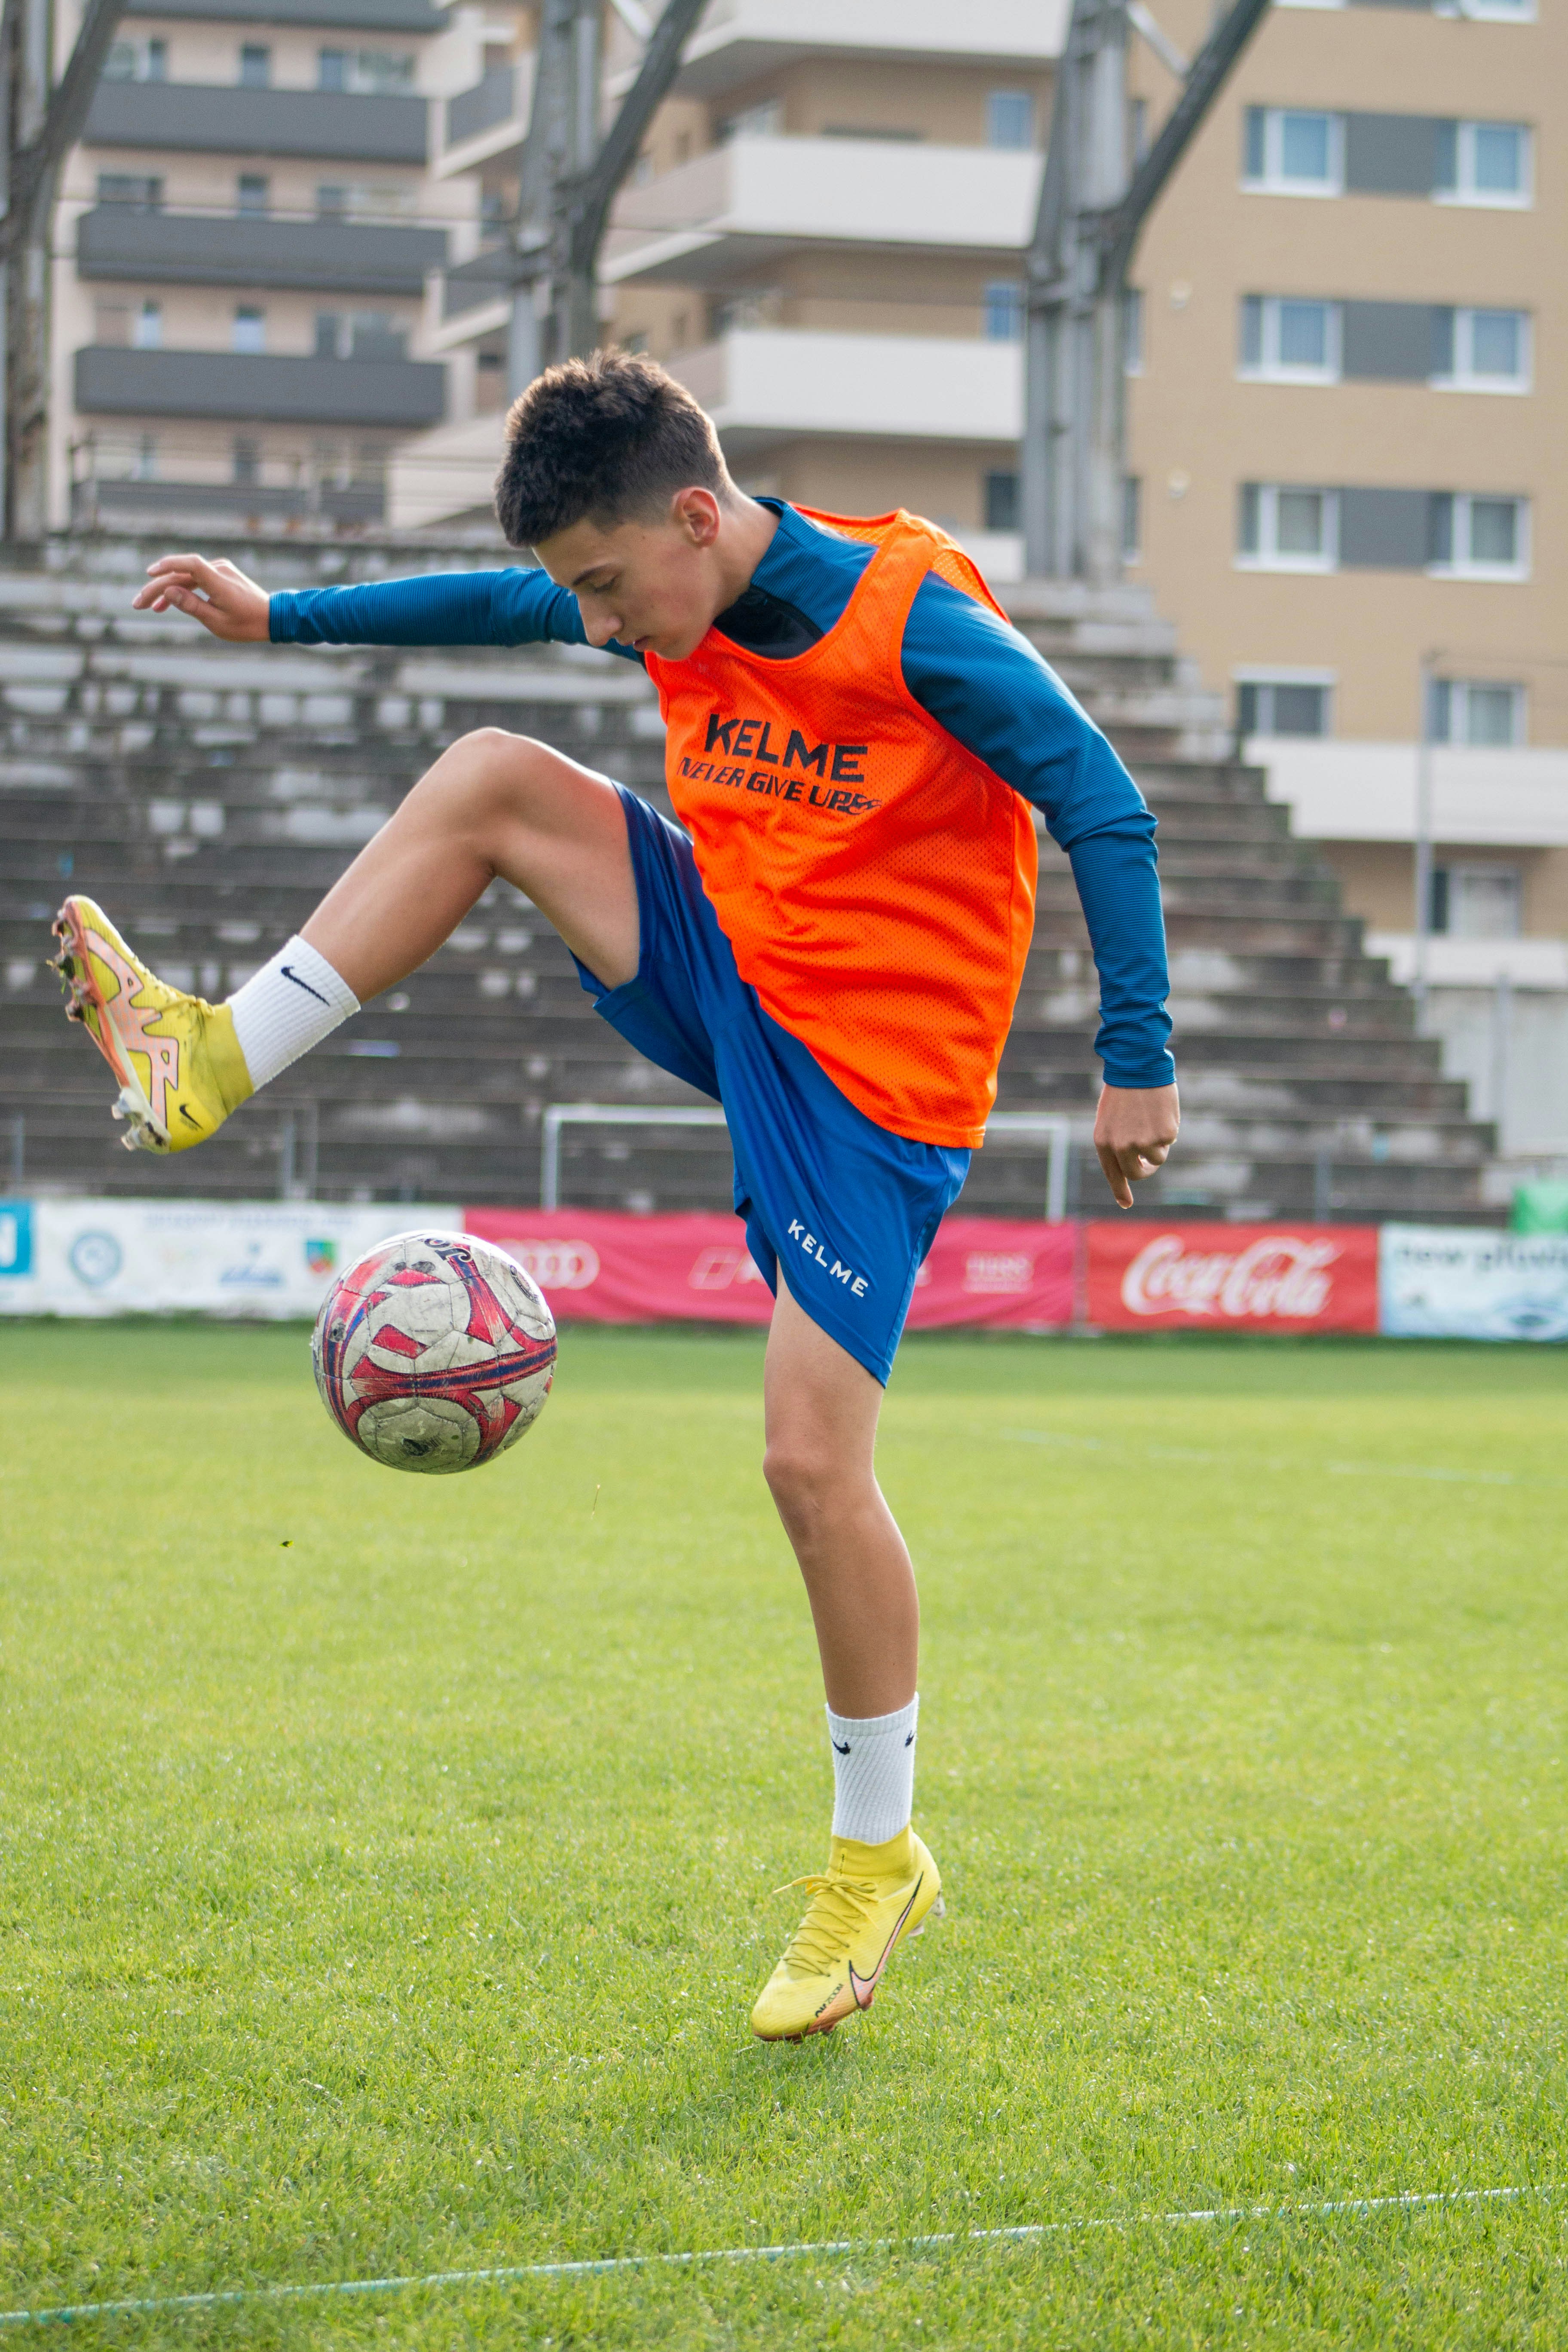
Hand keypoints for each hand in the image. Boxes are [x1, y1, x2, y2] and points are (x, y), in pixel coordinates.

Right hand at [132, 554, 269, 640]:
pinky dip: (182, 589)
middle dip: (157, 588)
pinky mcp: (221, 574)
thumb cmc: (247, 624)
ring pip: (186, 577)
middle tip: (138, 603)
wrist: (273, 618)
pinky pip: (196, 579)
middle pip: (181, 573)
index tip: (150, 572)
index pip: (190, 564)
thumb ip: (191, 605)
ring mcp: (220, 570)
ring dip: (167, 590)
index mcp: (219, 581)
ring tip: (150, 607)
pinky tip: (167, 602)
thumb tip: (168, 591)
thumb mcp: (217, 622)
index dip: (168, 565)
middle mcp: (219, 569)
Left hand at [1094, 1082, 1179, 1209]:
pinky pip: (1170, 1139)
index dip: (1120, 1191)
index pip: (1113, 1174)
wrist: (1137, 1064)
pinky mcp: (1164, 1134)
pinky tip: (1159, 1109)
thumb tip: (1136, 1165)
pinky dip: (1168, 1127)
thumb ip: (1117, 1142)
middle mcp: (1122, 1146)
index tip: (1126, 1203)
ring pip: (1158, 1156)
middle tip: (1150, 1158)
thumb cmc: (1123, 1089)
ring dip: (1159, 1142)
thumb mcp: (1110, 1118)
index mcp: (1103, 1141)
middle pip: (1138, 1172)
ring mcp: (1144, 1142)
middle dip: (1146, 1167)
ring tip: (1151, 1117)